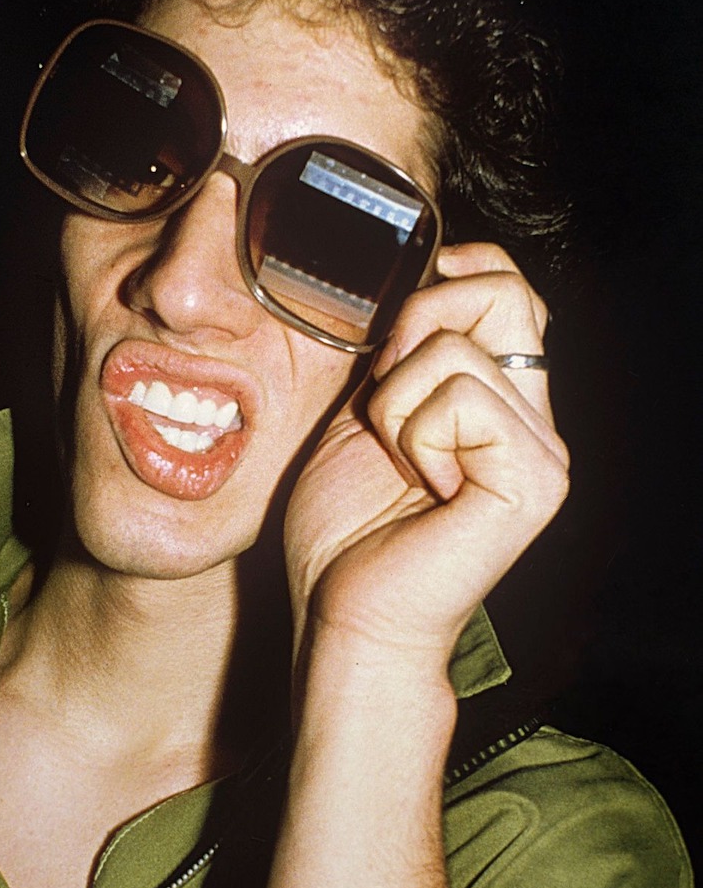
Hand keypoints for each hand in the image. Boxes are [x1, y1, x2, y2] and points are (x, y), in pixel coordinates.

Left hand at [284, 243, 569, 665]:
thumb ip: (396, 359)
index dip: (466, 271)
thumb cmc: (345, 533)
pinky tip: (424, 486)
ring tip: (398, 463)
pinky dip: (416, 433)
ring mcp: (542, 452)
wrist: (345, 617)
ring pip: (458, 347)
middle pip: (504, 293)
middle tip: (385, 395)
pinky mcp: (534, 481)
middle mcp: (535, 423)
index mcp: (499, 406)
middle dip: (420, 322)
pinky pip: (461, 396)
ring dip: (396, 402)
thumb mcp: (362, 419)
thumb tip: (412, 288)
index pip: (513, 292)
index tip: (412, 299)